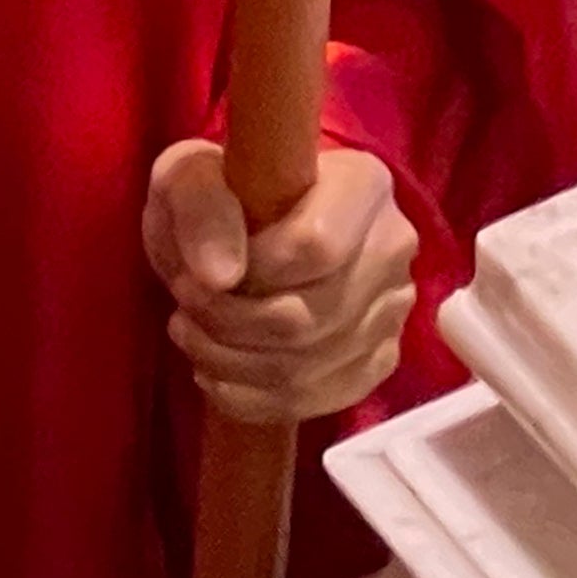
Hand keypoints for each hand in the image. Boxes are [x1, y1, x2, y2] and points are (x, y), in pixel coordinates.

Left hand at [144, 141, 417, 427]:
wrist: (236, 233)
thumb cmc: (217, 194)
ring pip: (310, 365)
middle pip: (311, 316)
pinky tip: (215, 373)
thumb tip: (220, 275)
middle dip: (229, 323)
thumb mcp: (189, 177)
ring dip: (231, 362)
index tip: (198, 271)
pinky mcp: (378, 360)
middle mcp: (392, 247)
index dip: (250, 272)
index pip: (316, 247)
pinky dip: (252, 399)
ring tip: (191, 335)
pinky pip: (318, 400)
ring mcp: (392, 309)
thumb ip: (201, 208)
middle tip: (184, 308)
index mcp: (362, 184)